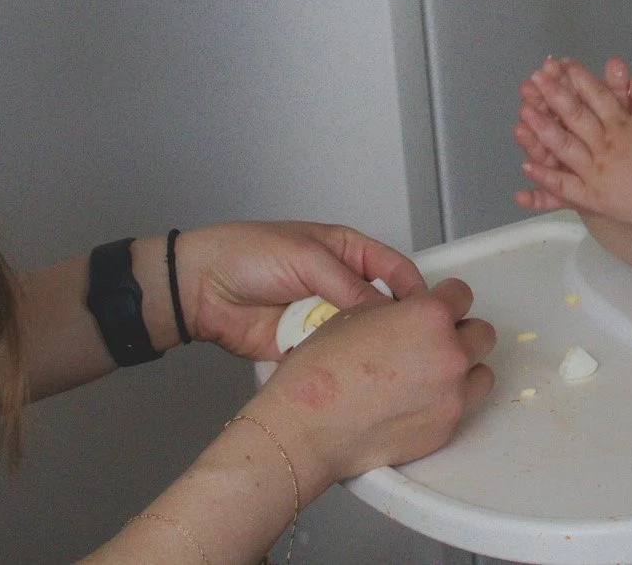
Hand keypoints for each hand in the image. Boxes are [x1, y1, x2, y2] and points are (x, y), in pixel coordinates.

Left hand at [176, 222, 422, 361]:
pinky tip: (353, 378)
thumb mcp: (307, 258)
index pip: (396, 271)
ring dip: (366, 350)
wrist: (200, 289)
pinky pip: (333, 358)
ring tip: (385, 367)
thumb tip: (386, 313)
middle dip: (394, 328)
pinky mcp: (307, 346)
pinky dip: (340, 366)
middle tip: (411, 348)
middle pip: (383, 310)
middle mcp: (342, 285)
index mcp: (348, 253)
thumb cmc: (248, 255)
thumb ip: (349, 284)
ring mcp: (324, 318)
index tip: (431, 317)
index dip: (415, 293)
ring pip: (361, 338)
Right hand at [249, 277, 496, 489]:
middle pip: (481, 333)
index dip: (446, 298)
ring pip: (481, 373)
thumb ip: (397, 311)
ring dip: (462, 369)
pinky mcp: (445, 429)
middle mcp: (449, 354)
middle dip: (460, 333)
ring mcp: (451, 396)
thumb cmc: (320, 372)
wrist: (307, 427)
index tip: (439, 305)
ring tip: (431, 373)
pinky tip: (416, 401)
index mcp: (429, 317)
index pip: (462, 294)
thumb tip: (408, 313)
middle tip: (434, 340)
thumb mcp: (356, 315)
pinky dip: (445, 401)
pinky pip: (461, 407)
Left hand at [513, 57, 631, 226]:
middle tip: (536, 79)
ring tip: (524, 113)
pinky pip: (565, 185)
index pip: (598, 96)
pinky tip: (526, 165)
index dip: (578, 79)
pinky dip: (545, 176)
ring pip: (565, 147)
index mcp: (622, 125)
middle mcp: (606, 145)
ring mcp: (597, 171)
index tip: (563, 65)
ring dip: (543, 129)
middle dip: (554, 95)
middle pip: (576, 116)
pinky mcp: (592, 196)